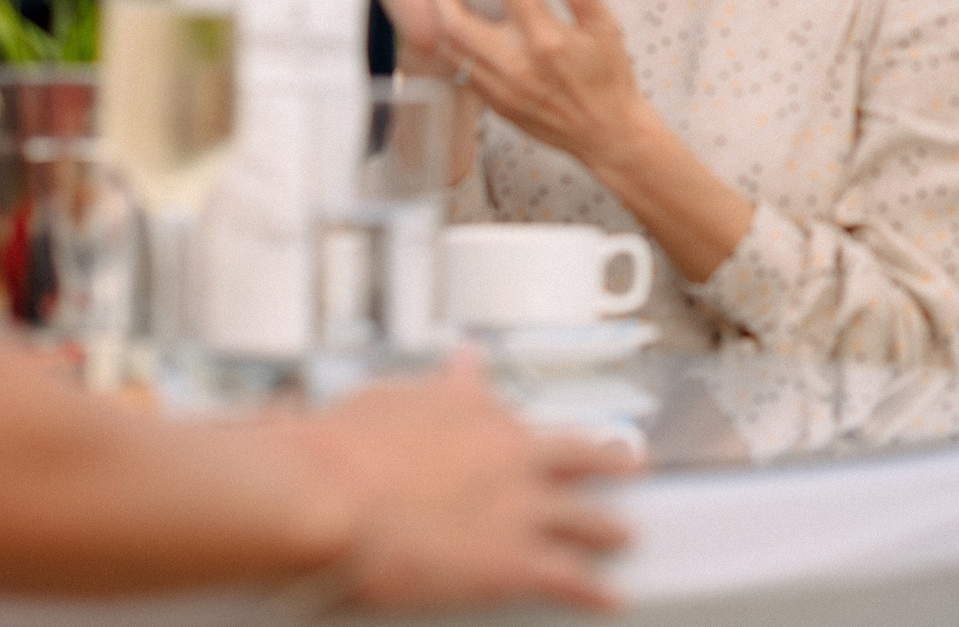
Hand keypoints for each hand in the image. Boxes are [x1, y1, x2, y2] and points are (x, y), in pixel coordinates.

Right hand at [297, 354, 637, 610]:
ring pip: (585, 519)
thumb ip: (439, 386)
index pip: (524, 419)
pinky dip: (594, 592)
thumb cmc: (339, 451)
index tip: (561, 436)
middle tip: (633, 466)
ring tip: (624, 536)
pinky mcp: (513, 562)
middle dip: (610, 464)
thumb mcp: (394, 399)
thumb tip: (465, 360)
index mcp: (480, 415)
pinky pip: (568, 578)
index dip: (546, 432)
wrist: (326, 497)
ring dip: (608, 530)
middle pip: (581, 459)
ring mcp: (518, 510)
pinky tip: (610, 599)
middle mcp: (511, 457)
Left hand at [434, 0, 646, 170]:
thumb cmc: (609, 80)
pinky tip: (465, 32)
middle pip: (456, 20)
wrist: (607, 136)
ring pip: (450, 48)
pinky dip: (454, 46)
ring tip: (449, 0)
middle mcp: (517, 64)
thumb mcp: (609, 30)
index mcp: (547, 39)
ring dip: (442, 19)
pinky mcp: (494, 103)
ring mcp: (500, 87)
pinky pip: (460, 70)